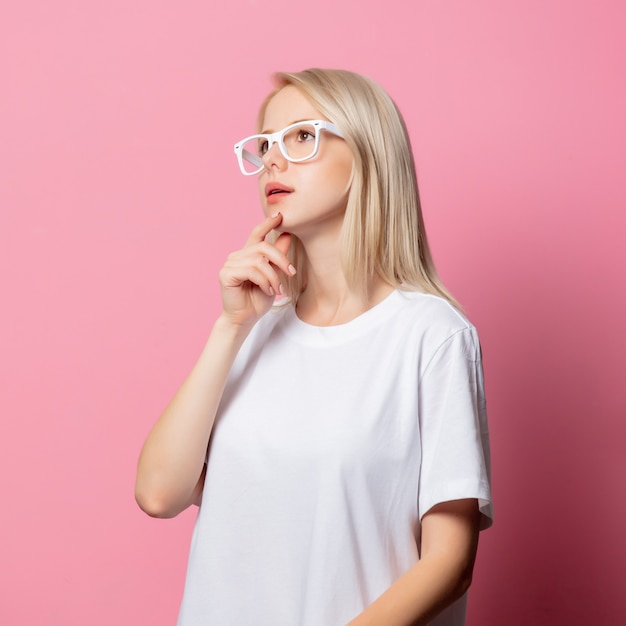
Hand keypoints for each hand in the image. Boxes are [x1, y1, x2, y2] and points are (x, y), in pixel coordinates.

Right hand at [218, 212, 294, 327]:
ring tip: (277, 290)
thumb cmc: (258, 299)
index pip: (257, 233)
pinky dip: (264, 282)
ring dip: (273, 277)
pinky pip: (251, 271)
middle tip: (291, 273)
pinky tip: (267, 291)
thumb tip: (288, 235)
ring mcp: (230, 264)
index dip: (267, 223)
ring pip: (259, 261)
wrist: (245, 319)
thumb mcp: (274, 276)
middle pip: (263, 247)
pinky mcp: (226, 274)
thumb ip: (279, 257)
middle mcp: (237, 256)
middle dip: (281, 259)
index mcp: (248, 254)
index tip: (280, 215)